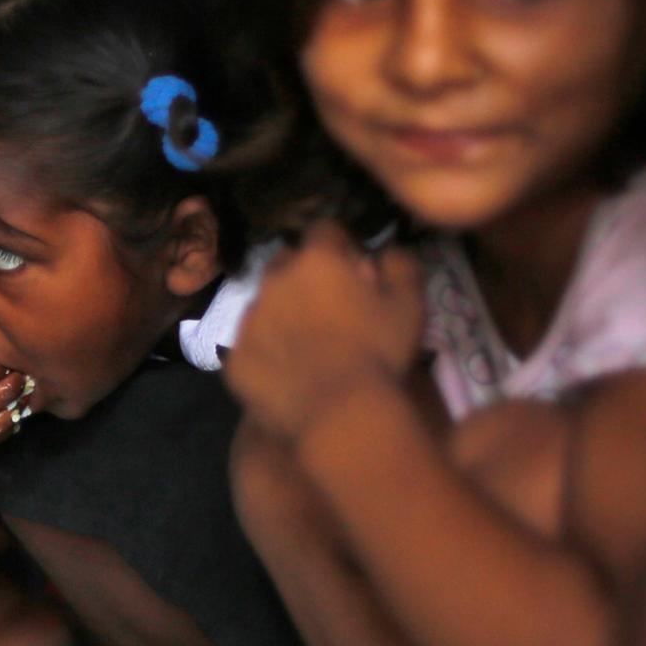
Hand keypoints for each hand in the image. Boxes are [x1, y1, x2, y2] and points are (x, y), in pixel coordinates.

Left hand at [224, 223, 424, 440]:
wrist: (340, 414)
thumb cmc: (380, 354)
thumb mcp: (409, 304)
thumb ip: (400, 265)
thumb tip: (387, 251)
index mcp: (317, 260)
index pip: (325, 231)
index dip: (342, 246)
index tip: (354, 267)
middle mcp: (274, 281)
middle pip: (286, 262)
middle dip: (304, 274)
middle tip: (327, 305)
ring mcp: (249, 320)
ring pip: (263, 304)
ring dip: (281, 312)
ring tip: (305, 342)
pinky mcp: (235, 359)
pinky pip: (249, 346)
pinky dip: (266, 352)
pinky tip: (286, 372)